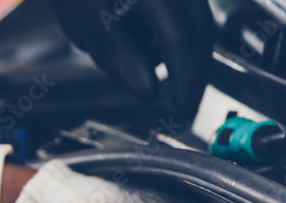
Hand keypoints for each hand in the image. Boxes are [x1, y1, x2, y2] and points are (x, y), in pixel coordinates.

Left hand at [49, 0, 213, 119]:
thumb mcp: (86, 20)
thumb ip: (119, 56)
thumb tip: (147, 90)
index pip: (181, 41)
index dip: (185, 81)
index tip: (182, 110)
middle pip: (200, 29)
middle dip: (192, 71)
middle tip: (183, 104)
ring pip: (197, 19)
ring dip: (183, 53)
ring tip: (157, 77)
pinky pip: (185, 8)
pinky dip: (174, 32)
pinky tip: (151, 46)